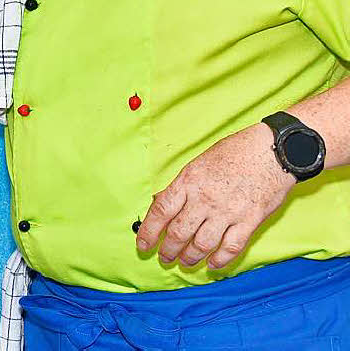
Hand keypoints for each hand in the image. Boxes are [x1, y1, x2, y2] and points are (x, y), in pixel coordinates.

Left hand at [136, 123, 295, 269]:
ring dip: (190, 257)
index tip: (142, 244)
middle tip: (165, 257)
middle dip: (168, 250)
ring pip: (202, 244)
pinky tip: (212, 264)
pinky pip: (230, 247)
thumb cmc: (234, 152)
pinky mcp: (250, 221)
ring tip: (185, 262)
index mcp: (189, 181)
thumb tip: (160, 203)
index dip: (149, 231)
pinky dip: (220, 260)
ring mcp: (228, 211)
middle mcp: (205, 199)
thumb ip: (181, 186)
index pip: (161, 211)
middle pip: (179, 232)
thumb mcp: (199, 163)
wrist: (272, 151)